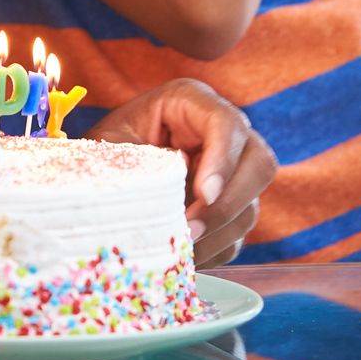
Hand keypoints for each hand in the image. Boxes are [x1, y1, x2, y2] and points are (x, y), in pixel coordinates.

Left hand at [89, 79, 275, 266]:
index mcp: (192, 103)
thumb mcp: (109, 144)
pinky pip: (238, 232)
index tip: (203, 194)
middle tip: (192, 230)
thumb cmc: (104, 148)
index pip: (227, 123)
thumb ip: (137, 156)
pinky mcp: (229, 205)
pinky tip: (185, 256)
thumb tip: (174, 177)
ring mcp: (232, 172)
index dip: (223, 159)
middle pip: (259, 164)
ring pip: (251, 204)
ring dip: (219, 232)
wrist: (100, 172)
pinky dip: (215, 248)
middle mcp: (223, 134)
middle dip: (228, 203)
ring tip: (181, 249)